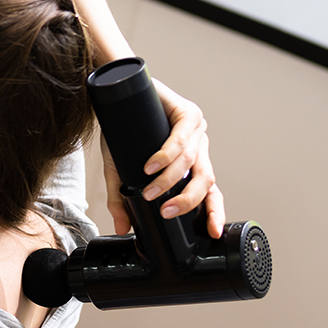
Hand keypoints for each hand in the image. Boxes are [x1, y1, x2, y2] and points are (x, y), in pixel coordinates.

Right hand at [102, 79, 225, 238]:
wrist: (114, 96)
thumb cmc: (121, 130)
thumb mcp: (119, 170)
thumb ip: (121, 200)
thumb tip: (122, 228)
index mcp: (190, 163)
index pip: (209, 190)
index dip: (214, 211)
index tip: (212, 231)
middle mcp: (198, 147)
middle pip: (206, 180)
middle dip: (189, 200)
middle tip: (167, 212)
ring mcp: (195, 129)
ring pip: (192, 162)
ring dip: (169, 180)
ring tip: (149, 190)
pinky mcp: (187, 112)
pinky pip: (181, 139)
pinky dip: (167, 156)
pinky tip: (152, 165)